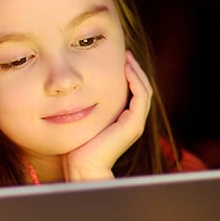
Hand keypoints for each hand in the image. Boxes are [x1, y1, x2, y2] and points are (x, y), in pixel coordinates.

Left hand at [64, 51, 152, 180]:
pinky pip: (140, 96)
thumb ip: (87, 108)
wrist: (83, 167)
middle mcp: (133, 121)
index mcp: (124, 121)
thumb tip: (75, 93)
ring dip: (136, 72)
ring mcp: (135, 123)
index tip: (119, 60)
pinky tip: (125, 69)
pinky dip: (135, 81)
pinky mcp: (133, 124)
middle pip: (141, 89)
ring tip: (126, 57)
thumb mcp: (84, 121)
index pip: (133, 93)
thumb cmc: (78, 147)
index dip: (129, 75)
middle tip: (125, 53)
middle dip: (134, 70)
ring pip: (144, 90)